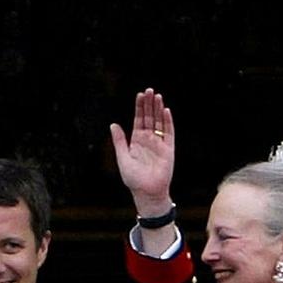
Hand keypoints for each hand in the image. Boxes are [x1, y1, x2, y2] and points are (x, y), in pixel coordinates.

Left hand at [109, 88, 175, 215]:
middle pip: (149, 117)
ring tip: (157, 96)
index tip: (140, 95)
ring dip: (158, 109)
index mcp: (136, 141)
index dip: (139, 108)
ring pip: (159, 122)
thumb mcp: (122, 158)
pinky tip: (166, 111)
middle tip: (149, 90)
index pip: (139, 120)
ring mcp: (159, 143)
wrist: (147, 192)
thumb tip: (113, 124)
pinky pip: (169, 132)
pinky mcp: (168, 149)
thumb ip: (119, 141)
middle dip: (149, 104)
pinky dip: (168, 122)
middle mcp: (148, 140)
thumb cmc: (133, 179)